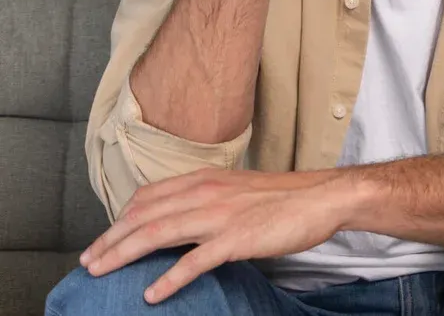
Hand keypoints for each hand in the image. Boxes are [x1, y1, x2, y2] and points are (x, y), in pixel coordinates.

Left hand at [80, 168, 353, 302]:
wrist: (324, 197)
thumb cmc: (286, 196)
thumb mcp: (239, 188)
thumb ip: (209, 199)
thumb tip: (184, 217)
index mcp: (206, 179)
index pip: (149, 196)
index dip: (121, 217)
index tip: (106, 236)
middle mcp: (206, 192)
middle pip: (143, 216)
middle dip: (110, 239)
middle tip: (88, 261)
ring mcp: (220, 216)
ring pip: (156, 234)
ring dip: (122, 254)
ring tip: (100, 272)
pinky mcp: (236, 239)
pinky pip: (193, 262)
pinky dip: (168, 279)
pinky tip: (152, 294)